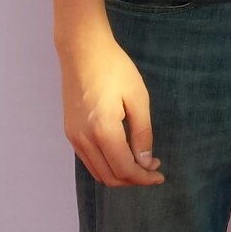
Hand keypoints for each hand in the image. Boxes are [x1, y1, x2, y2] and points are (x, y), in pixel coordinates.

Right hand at [58, 31, 163, 186]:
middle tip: (153, 170)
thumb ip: (142, 132)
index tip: (160, 175)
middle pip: (108, 176)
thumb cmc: (115, 69)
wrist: (83, 51)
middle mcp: (83, 139)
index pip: (124, 168)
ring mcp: (74, 137)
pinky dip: (106, 164)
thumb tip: (145, 161)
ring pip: (97, 171)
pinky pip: (89, 159)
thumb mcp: (137, 97)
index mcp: (102, 130)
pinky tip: (123, 154)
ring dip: (119, 174)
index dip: (143, 177)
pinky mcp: (70, 132)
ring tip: (141, 164)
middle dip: (133, 180)